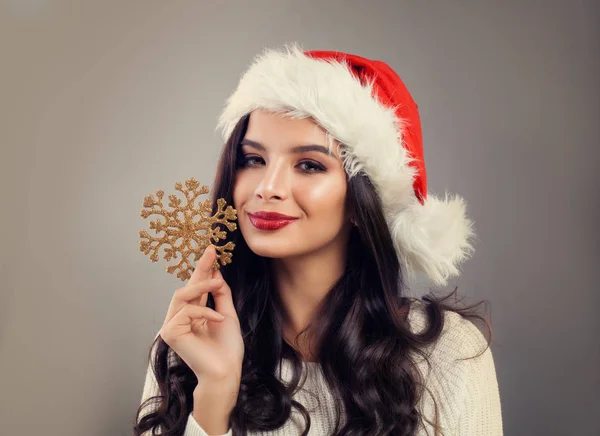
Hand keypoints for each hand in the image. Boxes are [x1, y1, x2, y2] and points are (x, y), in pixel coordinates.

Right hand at [159, 245, 243, 383]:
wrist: (226, 371)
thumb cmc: (227, 349)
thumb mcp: (227, 314)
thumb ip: (220, 295)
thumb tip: (216, 273)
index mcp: (192, 315)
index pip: (195, 288)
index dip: (202, 269)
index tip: (211, 251)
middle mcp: (178, 319)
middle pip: (186, 288)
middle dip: (199, 270)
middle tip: (211, 253)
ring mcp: (172, 326)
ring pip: (182, 296)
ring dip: (202, 286)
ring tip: (217, 284)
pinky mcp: (170, 333)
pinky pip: (187, 312)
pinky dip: (204, 312)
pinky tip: (218, 320)